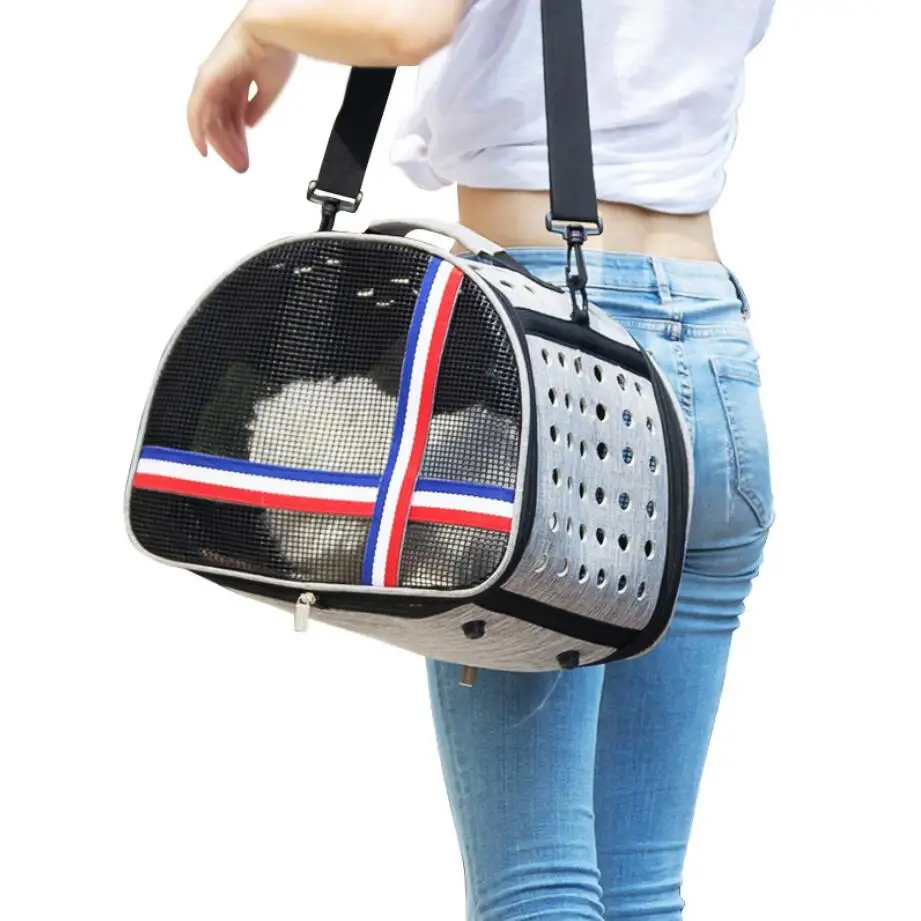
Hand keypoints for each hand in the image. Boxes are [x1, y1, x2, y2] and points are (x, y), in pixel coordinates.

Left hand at [187, 13, 296, 172]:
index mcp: (237, 78)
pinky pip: (197, 112)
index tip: (245, 156)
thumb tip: (249, 124)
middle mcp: (222, 79)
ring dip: (223, 145)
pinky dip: (198, 131)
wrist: (272, 32)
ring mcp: (213, 80)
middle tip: (242, 166)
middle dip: (233, 145)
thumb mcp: (269, 88)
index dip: (240, 138)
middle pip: (223, 120)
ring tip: (237, 163)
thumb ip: (257, 107)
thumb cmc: (276, 50)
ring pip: (212, 121)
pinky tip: (203, 149)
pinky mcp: (207, 80)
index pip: (234, 115)